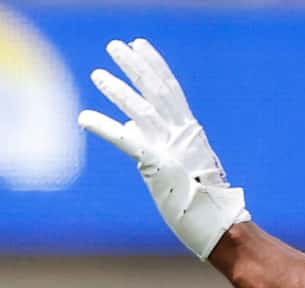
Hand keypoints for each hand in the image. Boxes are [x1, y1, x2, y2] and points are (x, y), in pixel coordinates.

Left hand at [79, 38, 249, 260]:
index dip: (154, 64)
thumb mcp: (181, 167)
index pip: (170, 89)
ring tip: (97, 73)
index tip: (140, 45)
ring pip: (141, 109)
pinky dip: (103, 126)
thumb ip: (157, 145)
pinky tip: (84, 117)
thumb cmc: (201, 203)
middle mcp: (182, 133)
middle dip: (134, 65)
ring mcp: (170, 148)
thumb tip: (131, 128)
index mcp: (190, 132)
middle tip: (115, 46)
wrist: (221, 225)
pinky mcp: (157, 165)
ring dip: (117, 88)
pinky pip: (125, 141)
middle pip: (156, 89)